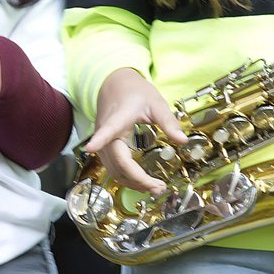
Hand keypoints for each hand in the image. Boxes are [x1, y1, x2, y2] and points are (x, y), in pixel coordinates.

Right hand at [87, 68, 186, 194]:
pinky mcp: (104, 148)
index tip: (91, 148)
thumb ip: (168, 122)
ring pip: (113, 169)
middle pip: (117, 162)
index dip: (99, 139)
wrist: (115, 86)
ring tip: (154, 188)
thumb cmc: (134, 92)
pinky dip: (126, 178)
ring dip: (132, 182)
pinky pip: (113, 168)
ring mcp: (103, 142)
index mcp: (118, 118)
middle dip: (137, 179)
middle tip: (159, 187)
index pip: (108, 131)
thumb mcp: (156, 103)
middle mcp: (105, 132)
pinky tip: (141, 182)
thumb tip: (183, 140)